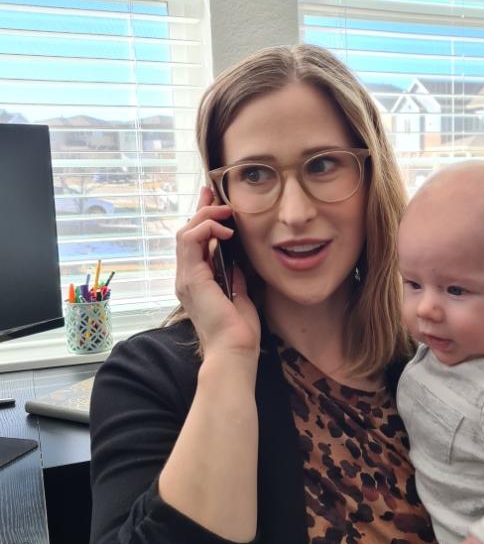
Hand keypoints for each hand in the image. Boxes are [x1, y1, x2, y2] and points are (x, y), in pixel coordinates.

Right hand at [175, 187, 260, 358]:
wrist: (234, 350)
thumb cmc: (239, 332)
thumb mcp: (238, 296)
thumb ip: (233, 279)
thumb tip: (236, 262)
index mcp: (196, 283)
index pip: (194, 244)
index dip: (201, 220)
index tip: (213, 201)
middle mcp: (186, 279)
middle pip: (185, 233)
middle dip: (200, 209)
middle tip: (212, 192)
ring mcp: (186, 278)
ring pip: (185, 233)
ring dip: (205, 216)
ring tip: (225, 212)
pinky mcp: (191, 278)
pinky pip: (190, 240)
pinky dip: (206, 228)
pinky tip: (225, 230)